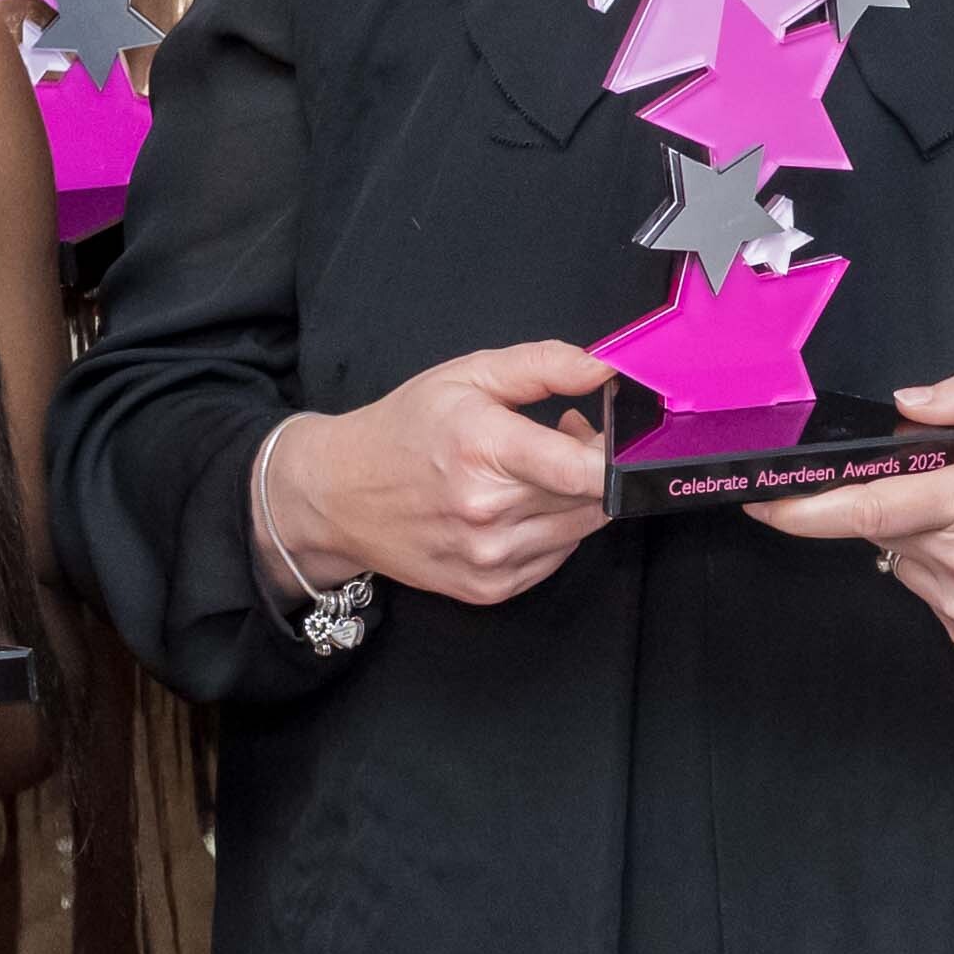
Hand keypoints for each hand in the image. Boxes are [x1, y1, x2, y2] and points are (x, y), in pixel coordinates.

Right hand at [260, 343, 619, 609]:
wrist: (339, 495)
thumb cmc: (405, 428)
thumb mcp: (468, 375)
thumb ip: (544, 365)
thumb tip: (606, 368)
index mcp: (483, 449)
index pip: (585, 470)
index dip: (614, 452)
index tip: (612, 431)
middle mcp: (487, 512)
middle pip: (592, 498)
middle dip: (593, 464)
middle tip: (565, 435)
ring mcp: (488, 558)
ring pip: (580, 530)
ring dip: (576, 498)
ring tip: (537, 468)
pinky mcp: (489, 588)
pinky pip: (556, 557)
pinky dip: (553, 530)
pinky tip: (520, 503)